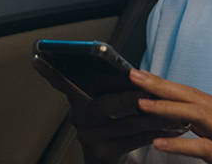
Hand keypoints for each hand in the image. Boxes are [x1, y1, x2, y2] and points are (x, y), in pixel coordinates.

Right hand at [32, 57, 184, 163]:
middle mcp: (79, 119)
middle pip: (104, 105)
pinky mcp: (103, 153)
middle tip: (149, 94)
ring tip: (173, 111)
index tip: (38, 59)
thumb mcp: (105, 104)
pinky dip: (154, 133)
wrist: (108, 161)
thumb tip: (134, 73)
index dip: (50, 72)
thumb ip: (110, 87)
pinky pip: (133, 141)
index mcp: (78, 101)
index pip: (63, 83)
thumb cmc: (111, 124)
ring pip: (125, 124)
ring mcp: (90, 138)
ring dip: (153, 117)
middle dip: (130, 98)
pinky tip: (170, 129)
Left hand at [130, 69, 211, 163]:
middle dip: (161, 86)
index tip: (144, 77)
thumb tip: (185, 122)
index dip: (167, 85)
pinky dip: (181, 145)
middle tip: (134, 76)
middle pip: (192, 96)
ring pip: (197, 115)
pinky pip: (205, 149)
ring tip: (141, 104)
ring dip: (167, 109)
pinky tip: (160, 145)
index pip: (193, 93)